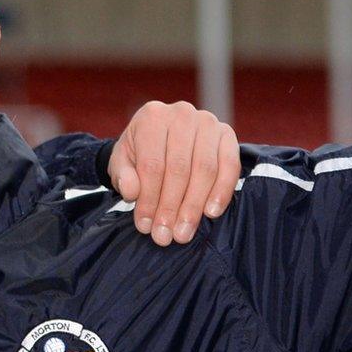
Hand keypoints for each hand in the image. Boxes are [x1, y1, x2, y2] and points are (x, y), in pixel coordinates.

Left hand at [106, 100, 241, 245]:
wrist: (162, 138)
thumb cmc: (140, 153)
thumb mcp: (122, 162)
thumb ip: (123, 175)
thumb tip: (131, 191)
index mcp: (152, 117)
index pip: (152, 164)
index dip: (149, 199)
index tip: (145, 226)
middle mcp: (182, 114)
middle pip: (179, 169)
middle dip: (171, 207)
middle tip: (166, 236)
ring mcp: (208, 122)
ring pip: (204, 170)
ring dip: (194, 206)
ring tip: (184, 232)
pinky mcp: (227, 135)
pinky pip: (229, 166)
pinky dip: (222, 191)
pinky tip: (211, 213)